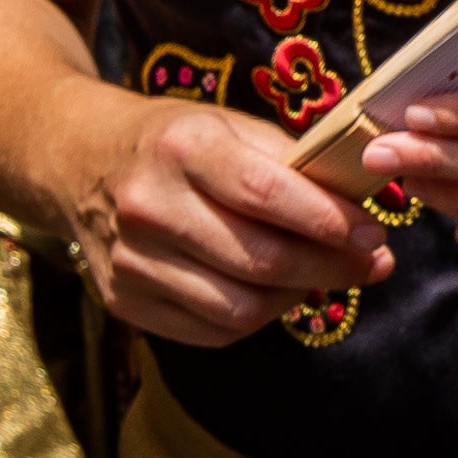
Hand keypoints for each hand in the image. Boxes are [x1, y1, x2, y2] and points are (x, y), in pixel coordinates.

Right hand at [64, 93, 391, 343]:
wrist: (82, 162)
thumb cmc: (179, 141)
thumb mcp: (233, 126)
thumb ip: (296, 162)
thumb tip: (367, 203)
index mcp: (182, 149)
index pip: (266, 194)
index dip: (329, 221)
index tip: (374, 234)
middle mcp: (148, 207)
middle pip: (259, 260)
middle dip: (330, 267)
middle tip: (372, 263)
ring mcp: (129, 261)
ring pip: (238, 308)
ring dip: (298, 297)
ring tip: (326, 276)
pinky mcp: (122, 301)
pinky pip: (209, 331)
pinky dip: (258, 318)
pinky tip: (279, 293)